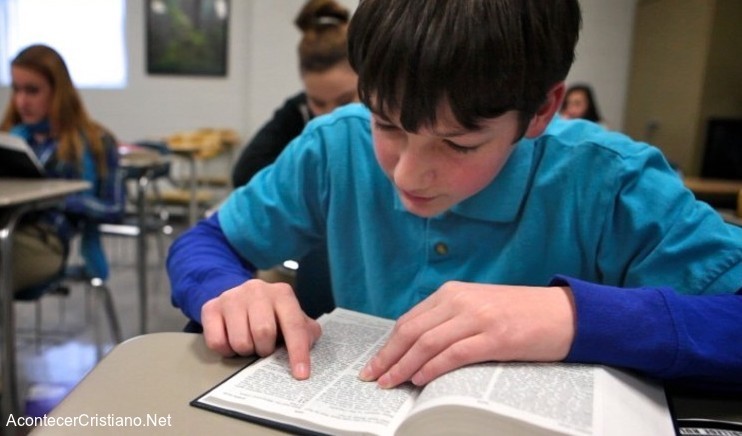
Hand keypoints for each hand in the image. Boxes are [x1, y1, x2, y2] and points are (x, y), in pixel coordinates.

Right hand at [201, 278, 321, 379]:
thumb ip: (305, 332)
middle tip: (264, 349)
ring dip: (246, 350)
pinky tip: (232, 341)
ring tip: (249, 343)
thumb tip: (308, 350)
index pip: (293, 325)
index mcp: (282, 294)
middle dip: (265, 349)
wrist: (240, 299)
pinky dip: (227, 351)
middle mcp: (257, 290)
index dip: (298, 351)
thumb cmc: (271, 314)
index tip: (301, 374)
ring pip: (239, 340)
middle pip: (263, 332)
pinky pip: (217, 343)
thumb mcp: (292, 318)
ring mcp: (231, 297)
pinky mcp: (211, 307)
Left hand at [359, 282, 575, 387]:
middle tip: (372, 378)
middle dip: (388, 357)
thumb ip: (449, 320)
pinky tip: (420, 379)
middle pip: (411, 331)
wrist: (565, 313)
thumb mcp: (478, 308)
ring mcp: (477, 318)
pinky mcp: (495, 337)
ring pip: (427, 343)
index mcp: (453, 293)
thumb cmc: (521, 314)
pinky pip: (454, 353)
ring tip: (390, 383)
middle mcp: (461, 301)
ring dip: (403, 366)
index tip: (374, 364)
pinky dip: (432, 367)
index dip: (388, 345)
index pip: (409, 320)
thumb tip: (416, 349)